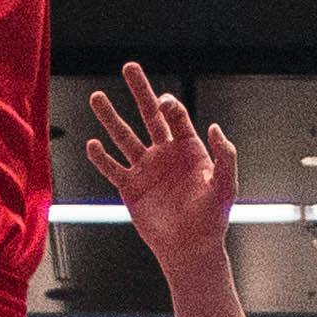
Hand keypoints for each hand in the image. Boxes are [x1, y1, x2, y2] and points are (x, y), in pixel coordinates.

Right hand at [82, 63, 236, 266]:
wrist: (191, 249)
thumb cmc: (212, 219)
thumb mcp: (225, 187)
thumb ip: (225, 157)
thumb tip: (215, 126)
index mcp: (189, 149)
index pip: (176, 117)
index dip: (169, 105)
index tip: (163, 103)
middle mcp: (165, 154)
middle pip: (149, 115)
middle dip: (139, 91)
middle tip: (129, 67)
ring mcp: (146, 169)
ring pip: (124, 137)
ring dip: (110, 117)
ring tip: (96, 97)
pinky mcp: (130, 187)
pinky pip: (112, 168)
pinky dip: (101, 157)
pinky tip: (92, 143)